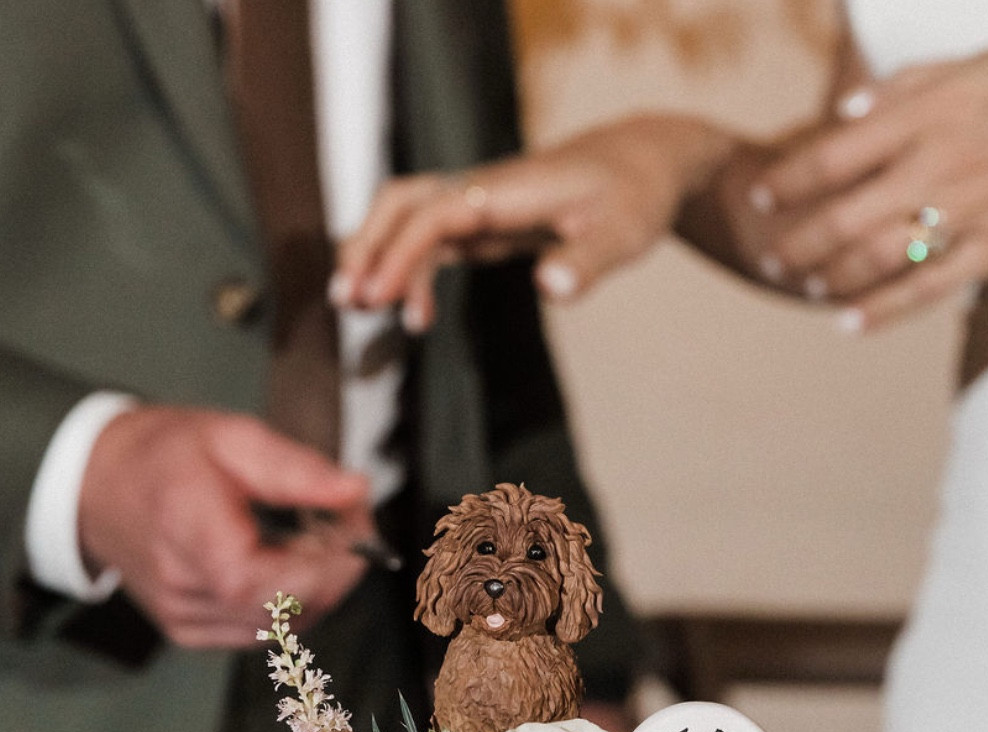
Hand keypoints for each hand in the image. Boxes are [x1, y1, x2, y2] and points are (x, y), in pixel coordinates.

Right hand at [78, 407, 373, 647]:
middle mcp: (184, 589)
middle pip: (290, 609)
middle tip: (344, 525)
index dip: (331, 565)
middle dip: (334, 571)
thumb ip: (297, 469)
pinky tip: (277, 564)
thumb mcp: (233, 438)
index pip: (278, 586)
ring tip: (308, 539)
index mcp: (192, 536)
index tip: (357, 528)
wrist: (98, 484)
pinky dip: (284, 603)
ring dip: (313, 588)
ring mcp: (184, 618)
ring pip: (282, 627)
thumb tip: (355, 492)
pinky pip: (259, 631)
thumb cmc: (164, 457)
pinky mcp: (188, 633)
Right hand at [333, 115, 737, 329]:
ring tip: (355, 307)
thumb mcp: (624, 234)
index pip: (435, 214)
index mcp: (508, 191)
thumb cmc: (634, 197)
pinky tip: (412, 313)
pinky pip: (428, 238)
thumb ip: (586, 263)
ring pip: (405, 215)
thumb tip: (551, 290)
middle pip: (402, 202)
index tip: (380, 299)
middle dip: (367, 245)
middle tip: (347, 300)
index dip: (401, 254)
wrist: (640, 163)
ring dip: (375, 254)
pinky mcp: (481, 221)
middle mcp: (482, 190)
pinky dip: (408, 269)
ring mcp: (477, 203)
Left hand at [753, 47, 987, 328]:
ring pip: (872, 259)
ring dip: (828, 277)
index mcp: (931, 113)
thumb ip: (913, 86)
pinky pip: (922, 291)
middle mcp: (937, 166)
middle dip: (796, 242)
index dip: (789, 180)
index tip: (763, 195)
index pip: (833, 154)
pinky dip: (878, 312)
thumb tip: (849, 112)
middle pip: (840, 217)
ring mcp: (964, 215)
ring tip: (805, 285)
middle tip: (770, 256)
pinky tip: (847, 324)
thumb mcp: (987, 61)